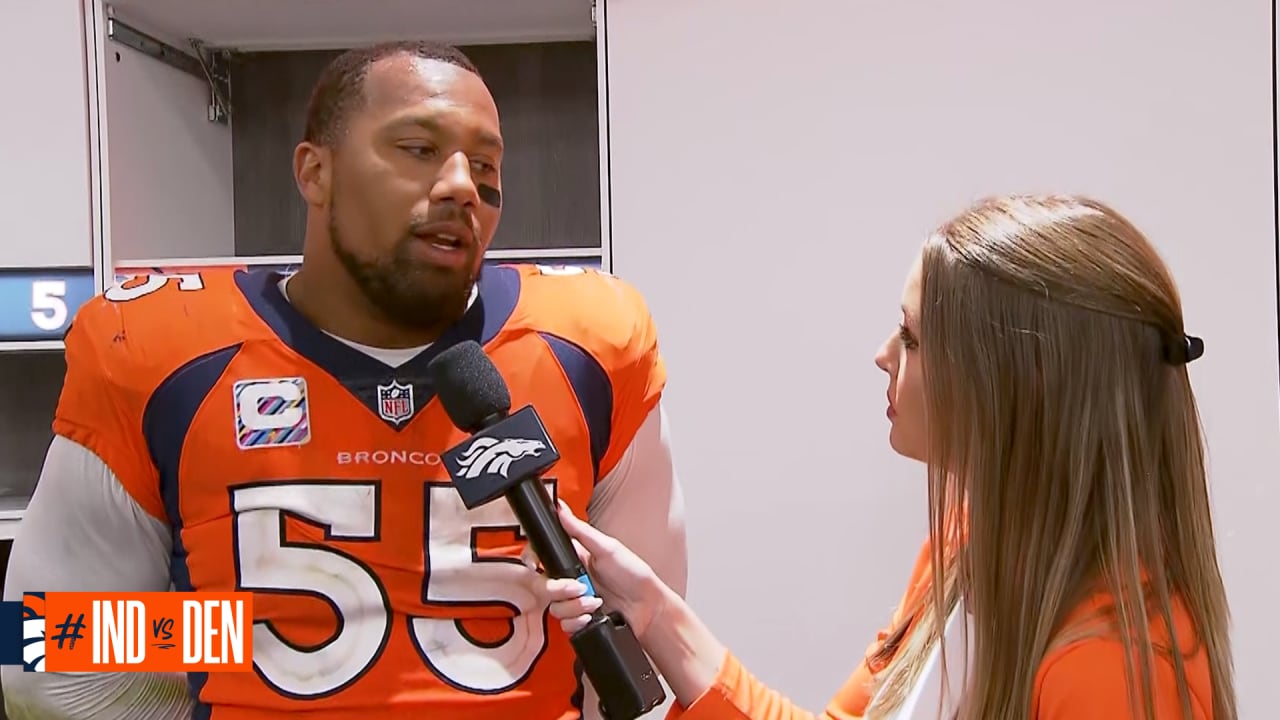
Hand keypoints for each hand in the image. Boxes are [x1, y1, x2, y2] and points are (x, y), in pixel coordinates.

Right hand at [534, 501, 668, 640]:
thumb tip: (560, 508)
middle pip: (545, 586)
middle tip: (580, 587)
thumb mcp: (607, 547)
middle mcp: (572, 579)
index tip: (536, 565)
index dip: (534, 561)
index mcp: (576, 558)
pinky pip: (564, 624)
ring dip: (575, 606)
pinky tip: (591, 616)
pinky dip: (577, 621)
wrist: (648, 608)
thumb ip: (580, 530)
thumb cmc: (633, 574)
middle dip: (561, 589)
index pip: (544, 557)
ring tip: (594, 602)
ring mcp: (575, 601)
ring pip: (554, 607)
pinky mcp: (580, 620)